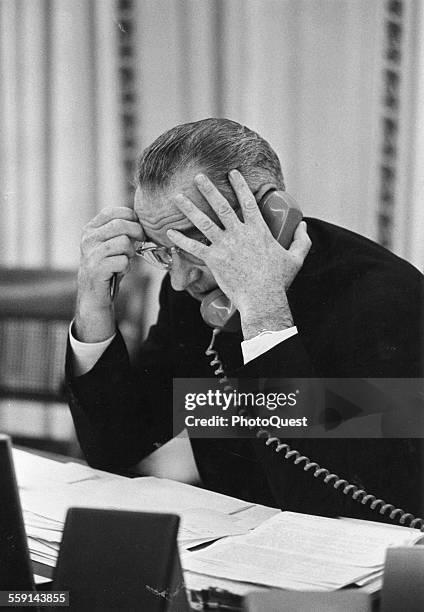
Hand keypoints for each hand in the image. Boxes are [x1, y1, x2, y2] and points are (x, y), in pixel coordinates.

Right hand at [75, 206, 144, 341]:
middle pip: (120, 225)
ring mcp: (90, 254)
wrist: (94, 296)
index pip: (113, 212)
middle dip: (136, 233)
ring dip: (130, 253)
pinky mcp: (96, 269)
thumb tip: (142, 220)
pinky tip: (120, 271)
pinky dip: (126, 267)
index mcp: (90, 229)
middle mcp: (88, 239)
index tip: (138, 227)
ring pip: (123, 242)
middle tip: (140, 242)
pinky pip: (122, 261)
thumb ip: (121, 232)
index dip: (130, 217)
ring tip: (125, 260)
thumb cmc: (108, 269)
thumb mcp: (111, 246)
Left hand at [167, 170, 310, 339]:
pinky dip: (180, 240)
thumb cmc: (279, 281)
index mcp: (259, 230)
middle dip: (208, 189)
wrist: (263, 300)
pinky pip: (193, 247)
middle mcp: (240, 233)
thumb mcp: (296, 258)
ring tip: (177, 197)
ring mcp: (225, 246)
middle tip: (198, 177)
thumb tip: (303, 225)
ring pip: (203, 222)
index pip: (248, 201)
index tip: (232, 173)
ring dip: (189, 208)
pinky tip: (169, 232)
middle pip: (221, 206)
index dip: (239, 184)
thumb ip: (301, 240)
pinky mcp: (214, 260)